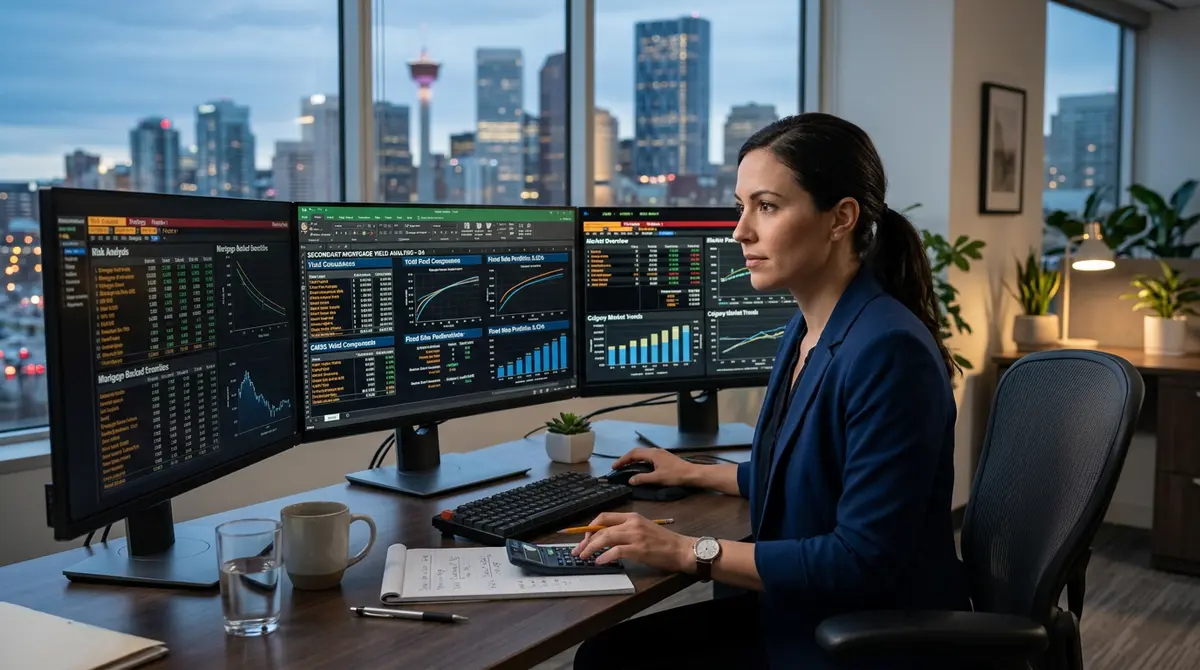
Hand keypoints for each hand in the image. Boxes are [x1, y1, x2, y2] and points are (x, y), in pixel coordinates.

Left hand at [571, 512, 694, 573]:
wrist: (681, 549)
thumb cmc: (663, 542)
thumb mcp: (643, 529)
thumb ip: (625, 530)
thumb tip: (604, 539)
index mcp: (632, 516)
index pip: (604, 517)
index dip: (590, 527)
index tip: (583, 537)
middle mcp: (632, 523)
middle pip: (601, 528)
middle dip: (586, 540)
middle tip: (578, 551)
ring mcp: (635, 535)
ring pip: (605, 538)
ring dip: (591, 548)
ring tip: (584, 557)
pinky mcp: (639, 549)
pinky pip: (616, 551)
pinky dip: (604, 557)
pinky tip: (600, 562)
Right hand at [612, 447, 698, 486]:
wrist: (693, 474)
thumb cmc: (675, 475)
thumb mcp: (658, 478)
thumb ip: (643, 478)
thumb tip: (630, 480)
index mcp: (652, 454)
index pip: (633, 454)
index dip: (622, 460)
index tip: (614, 467)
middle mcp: (655, 451)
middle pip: (637, 452)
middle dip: (626, 459)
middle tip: (618, 467)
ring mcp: (660, 454)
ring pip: (643, 454)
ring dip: (633, 460)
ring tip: (626, 467)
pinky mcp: (664, 458)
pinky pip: (648, 457)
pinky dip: (640, 461)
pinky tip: (640, 468)